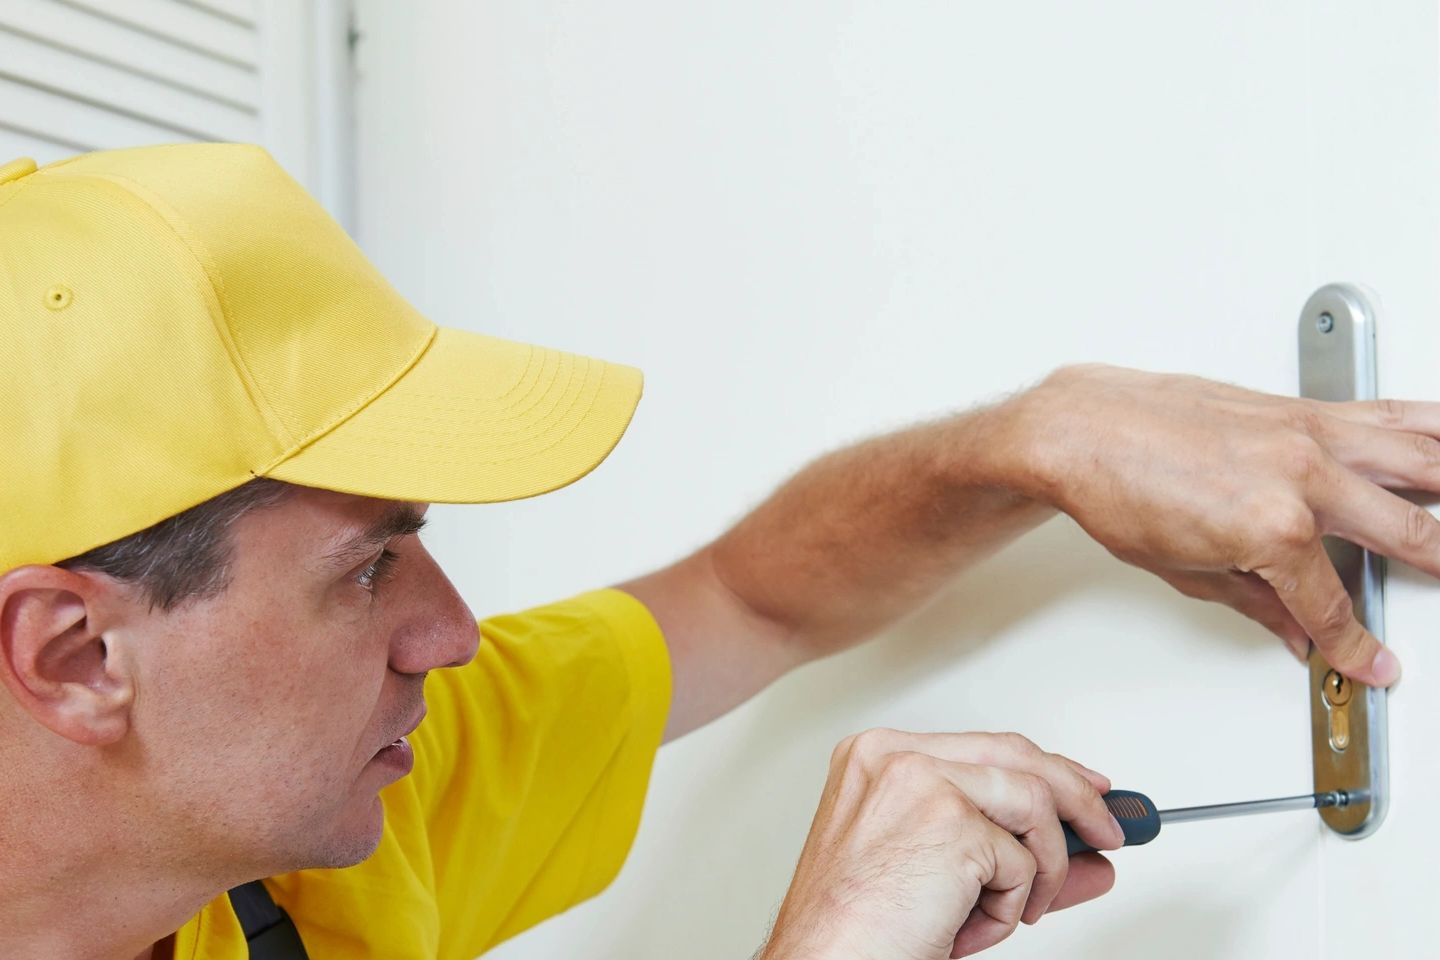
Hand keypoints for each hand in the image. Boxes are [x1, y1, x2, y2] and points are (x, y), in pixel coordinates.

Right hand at [759, 729, 1122, 959]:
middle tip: (1109, 831)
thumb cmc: (860, 928)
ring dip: (1042, 871)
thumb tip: (1085, 852)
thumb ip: (1009, 850)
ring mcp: (921, 780)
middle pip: (1018, 756)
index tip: (1084, 788)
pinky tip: (967, 925)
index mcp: (877, 757)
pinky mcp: (949, 820)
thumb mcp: (942, 875)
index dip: (1045, 769)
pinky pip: (1021, 861)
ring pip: (1033, 804)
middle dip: (1077, 798)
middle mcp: (894, 756)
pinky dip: (1010, 906)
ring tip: (1012, 912)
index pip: (985, 747)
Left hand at [1008, 363, 1439, 685]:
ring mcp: (1305, 433)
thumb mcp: (1184, 571)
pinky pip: (1385, 412)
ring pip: (1419, 456)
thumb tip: (1295, 632)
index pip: (1332, 607)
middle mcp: (1302, 475)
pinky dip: (1429, 426)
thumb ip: (1258, 604)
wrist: (1080, 429)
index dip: (1354, 647)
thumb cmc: (1114, 488)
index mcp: (1272, 530)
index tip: (1370, 664)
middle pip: (1406, 533)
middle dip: (1439, 569)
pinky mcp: (1297, 408)